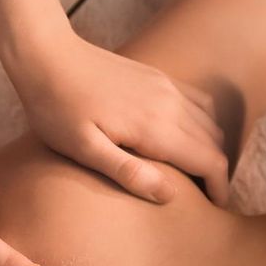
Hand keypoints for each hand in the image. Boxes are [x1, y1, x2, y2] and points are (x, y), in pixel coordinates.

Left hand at [12, 32, 229, 204]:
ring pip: (211, 123)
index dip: (219, 189)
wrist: (46, 55)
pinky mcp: (158, 77)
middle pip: (215, 144)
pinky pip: (198, 103)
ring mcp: (166, 86)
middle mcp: (170, 103)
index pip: (210, 162)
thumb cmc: (57, 108)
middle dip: (217, 174)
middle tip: (204, 200)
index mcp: (155, 126)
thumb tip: (169, 195)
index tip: (213, 210)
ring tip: (197, 176)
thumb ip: (127, 172)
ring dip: (211, 150)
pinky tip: (186, 141)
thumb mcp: (83, 149)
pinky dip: (204, 127)